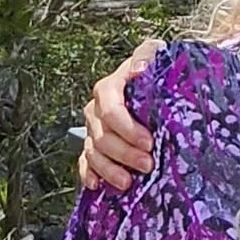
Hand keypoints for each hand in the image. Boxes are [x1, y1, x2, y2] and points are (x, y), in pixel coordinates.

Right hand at [78, 38, 164, 190]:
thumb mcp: (154, 54)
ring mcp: (92, 128)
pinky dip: (89, 175)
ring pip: (93, 152)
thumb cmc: (155, 68)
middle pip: (103, 136)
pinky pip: (84, 163)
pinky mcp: (92, 145)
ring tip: (129, 182)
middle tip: (148, 165)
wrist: (152, 81)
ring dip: (110, 169)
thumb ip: (146, 55)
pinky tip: (98, 186)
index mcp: (109, 88)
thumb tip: (138, 69)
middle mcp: (96, 109)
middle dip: (124, 153)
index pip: (111, 111)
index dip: (128, 129)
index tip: (149, 142)